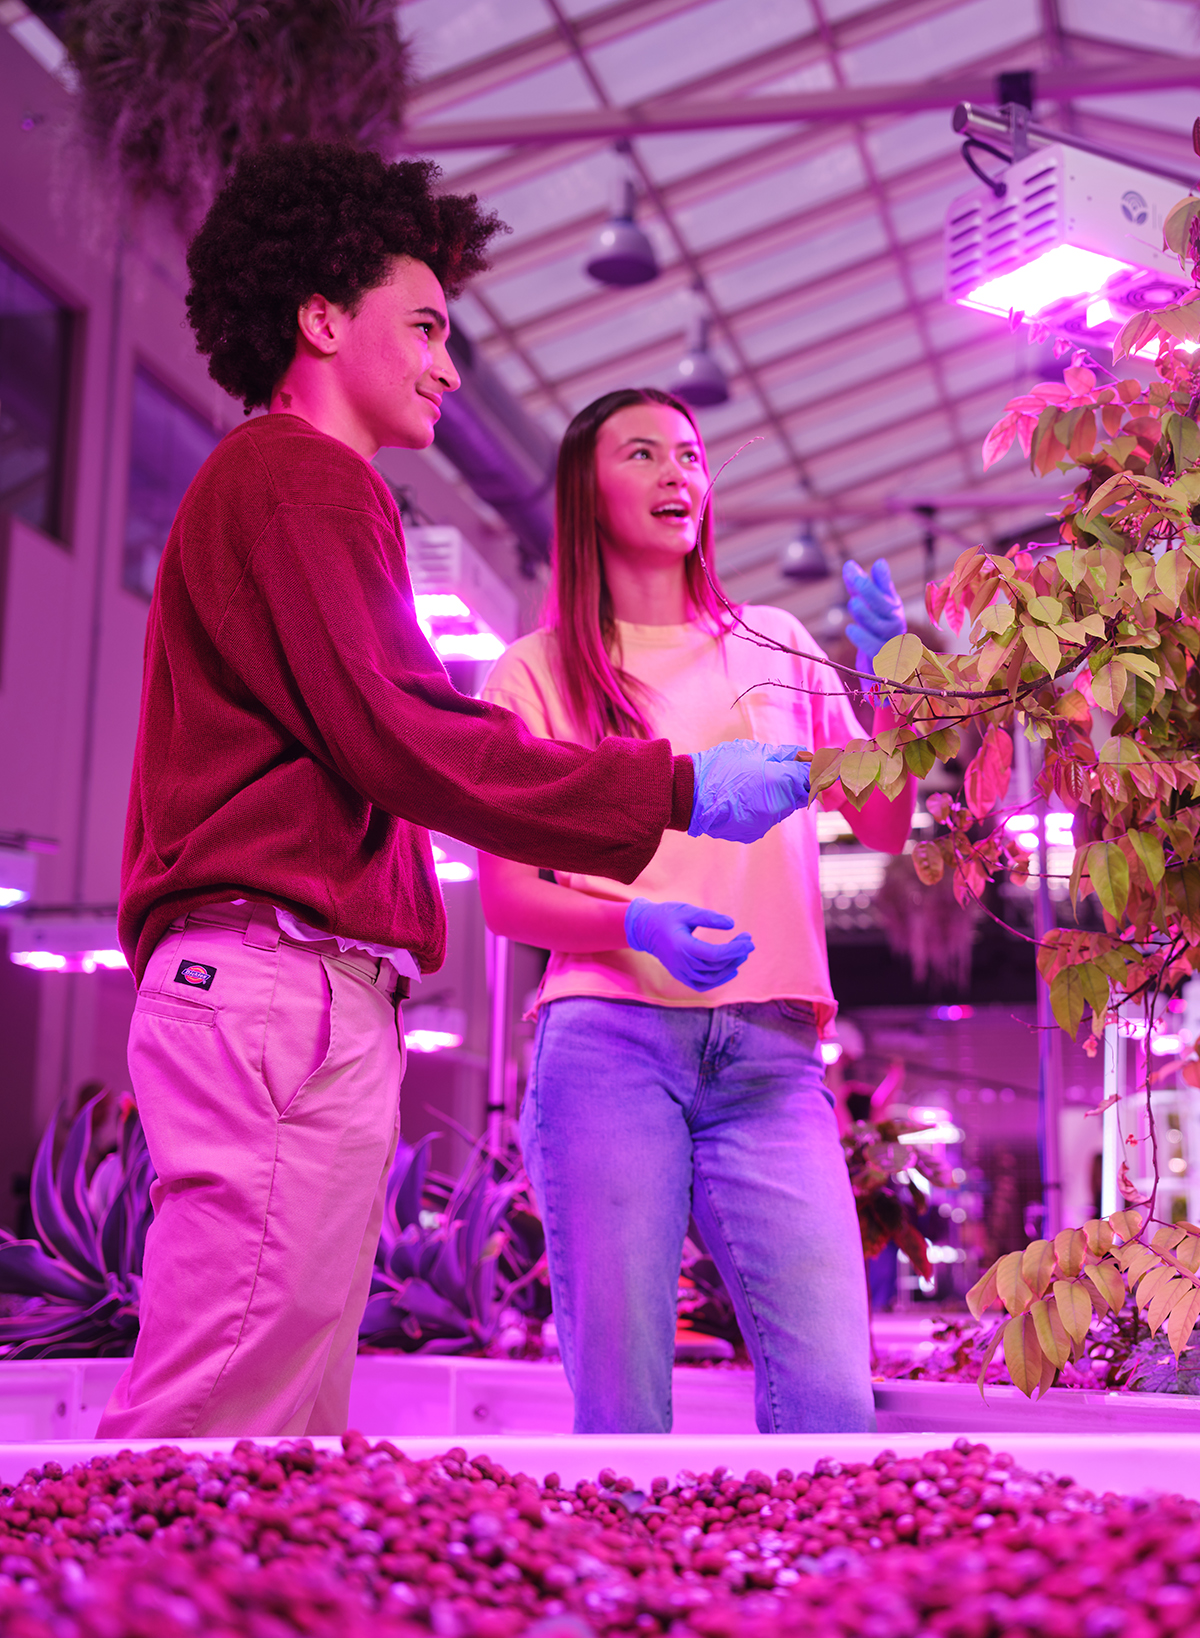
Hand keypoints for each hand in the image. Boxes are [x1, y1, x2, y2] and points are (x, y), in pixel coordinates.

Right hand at [625, 898, 753, 990]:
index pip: (714, 955)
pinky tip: (732, 970)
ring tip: (742, 953)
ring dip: (730, 966)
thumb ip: (709, 917)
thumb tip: (731, 924)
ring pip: (712, 977)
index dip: (735, 949)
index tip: (749, 941)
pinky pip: (702, 985)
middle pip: (716, 966)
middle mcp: (681, 964)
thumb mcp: (687, 911)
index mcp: (682, 946)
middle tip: (748, 941)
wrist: (644, 929)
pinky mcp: (681, 976)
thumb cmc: (666, 916)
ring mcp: (680, 972)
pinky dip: (718, 980)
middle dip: (736, 954)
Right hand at [688, 740, 809, 843]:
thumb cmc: (718, 767)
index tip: (820, 765)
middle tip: (786, 770)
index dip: (817, 771)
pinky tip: (745, 798)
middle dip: (797, 784)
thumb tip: (803, 757)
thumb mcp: (751, 752)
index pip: (811, 779)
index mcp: (778, 782)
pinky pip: (766, 818)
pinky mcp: (753, 832)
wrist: (687, 794)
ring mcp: (765, 822)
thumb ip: (781, 755)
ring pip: (782, 808)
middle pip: (799, 795)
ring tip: (756, 783)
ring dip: (778, 796)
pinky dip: (761, 808)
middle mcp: (776, 807)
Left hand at [844, 558, 904, 674]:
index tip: (878, 563)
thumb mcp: (867, 610)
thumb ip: (858, 590)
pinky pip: (876, 649)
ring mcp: (892, 643)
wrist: (883, 671)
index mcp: (891, 611)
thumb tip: (849, 565)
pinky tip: (851, 629)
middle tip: (856, 578)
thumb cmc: (874, 635)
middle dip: (871, 592)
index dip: (883, 579)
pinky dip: (864, 639)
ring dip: (867, 614)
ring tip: (853, 602)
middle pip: (886, 607)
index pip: (887, 592)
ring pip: (883, 627)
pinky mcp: (884, 661)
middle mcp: (895, 625)